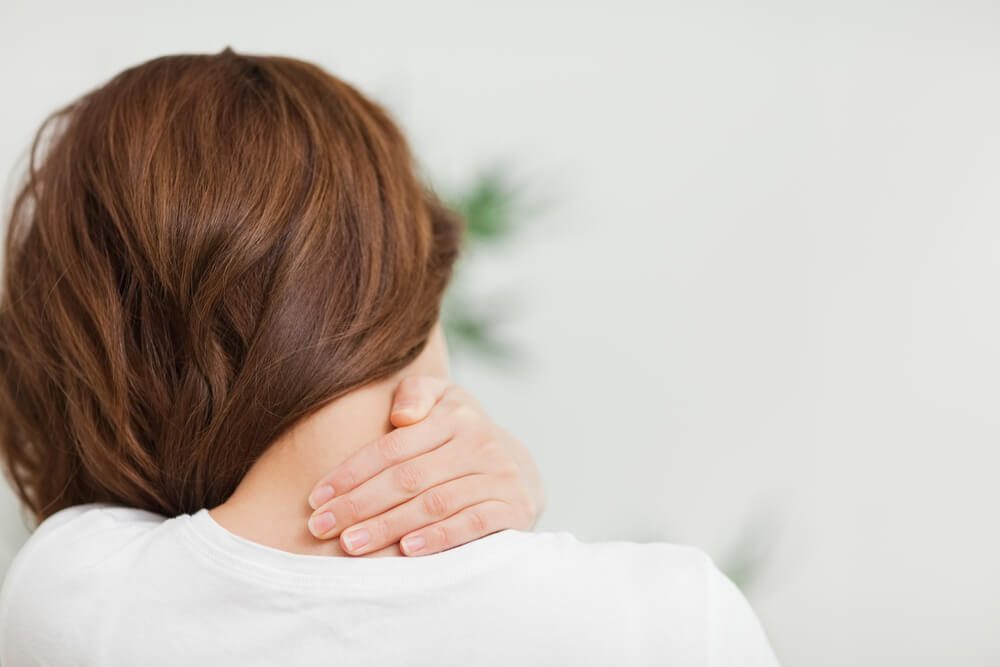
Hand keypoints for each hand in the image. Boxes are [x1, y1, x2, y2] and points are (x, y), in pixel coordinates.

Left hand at [305, 377, 544, 555]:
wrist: (521, 468)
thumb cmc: (460, 437)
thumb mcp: (443, 402)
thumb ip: (416, 394)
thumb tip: (400, 416)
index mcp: (455, 415)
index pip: (393, 447)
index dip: (351, 473)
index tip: (316, 498)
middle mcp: (481, 442)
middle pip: (408, 478)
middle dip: (359, 505)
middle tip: (321, 527)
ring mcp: (500, 475)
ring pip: (435, 503)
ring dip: (388, 526)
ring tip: (351, 543)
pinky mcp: (515, 508)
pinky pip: (472, 524)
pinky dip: (439, 538)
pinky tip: (407, 550)